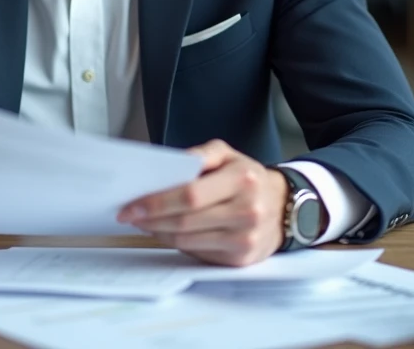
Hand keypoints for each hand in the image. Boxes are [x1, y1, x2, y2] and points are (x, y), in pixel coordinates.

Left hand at [117, 140, 288, 266]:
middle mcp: (246, 211)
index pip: (190, 195)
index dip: (157, 202)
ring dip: (159, 233)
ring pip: (188, 241)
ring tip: (144, 222)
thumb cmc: (248, 178)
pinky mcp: (241, 259)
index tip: (132, 204)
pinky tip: (167, 233)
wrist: (284, 207)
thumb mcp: (229, 155)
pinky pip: (198, 253)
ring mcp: (245, 238)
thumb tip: (170, 164)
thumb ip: (201, 154)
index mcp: (242, 180)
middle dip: (151, 219)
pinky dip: (177, 244)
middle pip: (185, 221)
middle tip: (129, 214)